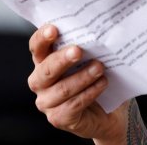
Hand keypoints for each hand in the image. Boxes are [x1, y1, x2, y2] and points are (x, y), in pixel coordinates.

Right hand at [27, 24, 125, 140]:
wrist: (109, 111)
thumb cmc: (97, 78)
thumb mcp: (91, 59)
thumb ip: (87, 46)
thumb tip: (97, 31)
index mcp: (44, 62)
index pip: (37, 47)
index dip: (42, 38)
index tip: (53, 29)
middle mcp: (41, 82)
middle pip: (46, 69)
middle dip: (62, 59)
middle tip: (78, 50)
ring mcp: (47, 102)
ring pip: (62, 89)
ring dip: (82, 77)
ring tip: (99, 67)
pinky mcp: (59, 118)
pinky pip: (72, 105)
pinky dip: (89, 93)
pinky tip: (102, 84)